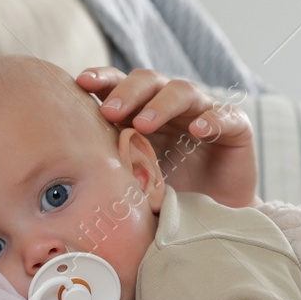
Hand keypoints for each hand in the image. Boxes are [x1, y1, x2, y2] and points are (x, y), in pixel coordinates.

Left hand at [76, 67, 258, 208]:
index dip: (102, 79)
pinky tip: (198, 130)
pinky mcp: (235, 129)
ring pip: (183, 92)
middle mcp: (171, 106)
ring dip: (161, 104)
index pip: (119, 86)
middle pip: (148, 81)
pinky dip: (212, 120)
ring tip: (143, 124)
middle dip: (127, 92)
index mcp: (141, 112)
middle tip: (110, 111)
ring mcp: (203, 113)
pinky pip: (226, 116)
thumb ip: (110, 165)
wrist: (211, 220)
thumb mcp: (133, 180)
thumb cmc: (166, 198)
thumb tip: (65, 168)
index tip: (81, 83)